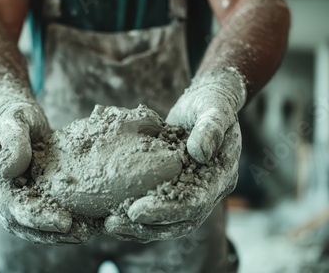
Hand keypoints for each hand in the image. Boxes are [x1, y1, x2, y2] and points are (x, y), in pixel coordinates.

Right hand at [0, 86, 89, 244]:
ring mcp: (13, 198)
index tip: (64, 221)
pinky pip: (43, 218)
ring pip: (31, 228)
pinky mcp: (30, 198)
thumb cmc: (17, 115)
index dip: (37, 217)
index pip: (12, 206)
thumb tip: (13, 169)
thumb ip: (14, 139)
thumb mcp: (15, 119)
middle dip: (50, 233)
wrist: (20, 118)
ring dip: (57, 235)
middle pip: (21, 224)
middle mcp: (0, 194)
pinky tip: (85, 225)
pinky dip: (61, 226)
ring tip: (86, 234)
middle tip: (81, 234)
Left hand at [104, 69, 245, 240]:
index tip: (137, 211)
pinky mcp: (172, 186)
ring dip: (137, 227)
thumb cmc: (212, 103)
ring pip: (165, 221)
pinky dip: (134, 215)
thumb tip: (199, 152)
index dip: (167, 210)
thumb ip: (211, 128)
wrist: (205, 101)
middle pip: (179, 221)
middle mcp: (206, 190)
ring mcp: (189, 190)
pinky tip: (110, 214)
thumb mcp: (215, 108)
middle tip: (114, 224)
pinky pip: (155, 206)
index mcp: (220, 177)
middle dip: (147, 227)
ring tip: (108, 224)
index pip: (195, 204)